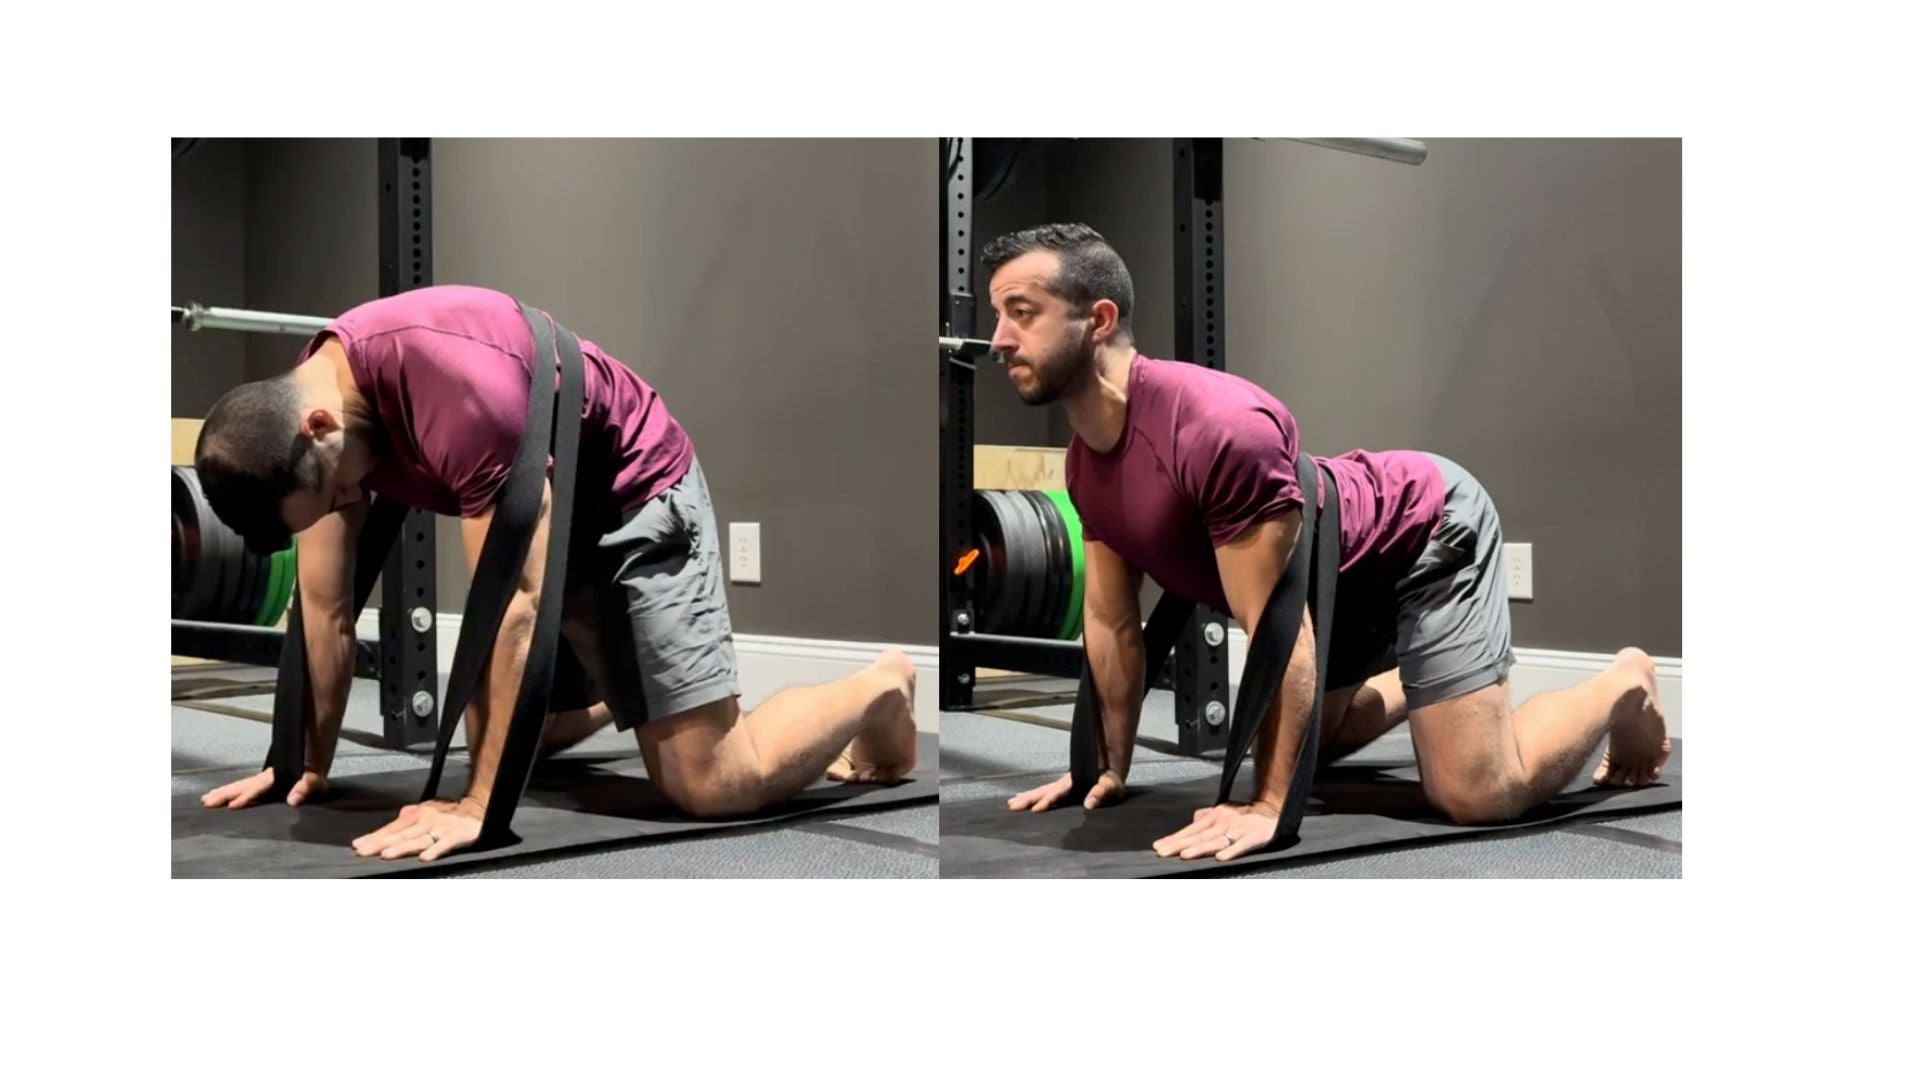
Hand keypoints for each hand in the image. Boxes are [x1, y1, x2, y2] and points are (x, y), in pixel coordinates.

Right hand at [202, 767, 327, 808]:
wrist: (314, 756)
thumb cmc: (316, 772)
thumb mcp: (316, 780)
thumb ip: (305, 787)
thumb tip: (292, 800)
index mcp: (277, 776)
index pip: (259, 788)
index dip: (247, 796)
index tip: (232, 805)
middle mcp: (266, 776)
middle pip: (243, 785)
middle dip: (225, 794)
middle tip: (207, 802)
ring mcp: (263, 778)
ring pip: (240, 785)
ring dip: (223, 792)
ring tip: (206, 799)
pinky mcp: (263, 781)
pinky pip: (244, 786)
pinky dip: (230, 790)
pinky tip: (220, 794)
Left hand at [351, 798, 484, 861]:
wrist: (480, 808)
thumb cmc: (450, 812)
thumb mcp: (426, 810)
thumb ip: (408, 817)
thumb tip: (392, 823)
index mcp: (417, 814)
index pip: (391, 828)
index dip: (374, 837)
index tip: (357, 845)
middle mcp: (427, 819)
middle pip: (400, 835)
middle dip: (380, 844)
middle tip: (363, 852)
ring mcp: (442, 827)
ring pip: (418, 839)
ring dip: (402, 848)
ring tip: (386, 855)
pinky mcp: (458, 834)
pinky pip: (445, 844)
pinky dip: (435, 850)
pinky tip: (425, 858)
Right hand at [1006, 769, 1123, 812]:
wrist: (1109, 766)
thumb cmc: (1111, 779)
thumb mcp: (1110, 786)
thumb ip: (1100, 793)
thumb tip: (1089, 804)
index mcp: (1074, 782)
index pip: (1058, 793)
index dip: (1048, 801)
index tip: (1036, 809)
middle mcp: (1064, 782)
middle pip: (1043, 791)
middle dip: (1028, 799)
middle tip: (1013, 806)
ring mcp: (1061, 784)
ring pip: (1040, 790)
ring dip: (1026, 797)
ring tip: (1011, 803)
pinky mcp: (1061, 787)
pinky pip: (1043, 791)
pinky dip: (1031, 795)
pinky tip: (1021, 797)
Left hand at [1152, 802, 1278, 861]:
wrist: (1272, 810)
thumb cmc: (1244, 813)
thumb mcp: (1222, 810)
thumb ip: (1205, 816)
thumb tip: (1192, 821)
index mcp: (1214, 817)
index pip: (1190, 830)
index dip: (1174, 839)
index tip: (1158, 847)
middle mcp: (1223, 823)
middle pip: (1198, 836)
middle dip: (1179, 845)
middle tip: (1163, 853)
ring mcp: (1238, 830)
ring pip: (1215, 841)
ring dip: (1200, 848)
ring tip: (1185, 855)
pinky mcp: (1254, 837)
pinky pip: (1242, 845)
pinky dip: (1232, 850)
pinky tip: (1221, 858)